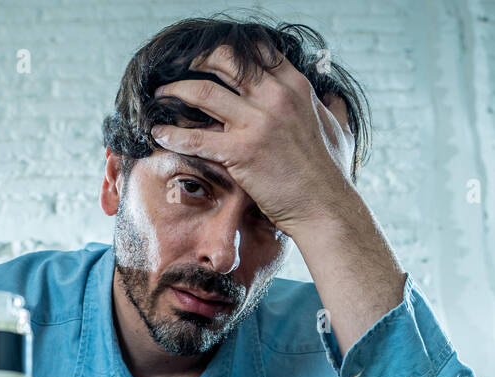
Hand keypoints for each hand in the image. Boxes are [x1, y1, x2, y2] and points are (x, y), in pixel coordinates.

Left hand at [150, 43, 357, 235]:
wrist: (324, 208)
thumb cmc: (330, 174)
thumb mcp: (336, 130)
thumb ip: (329, 108)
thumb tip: (330, 96)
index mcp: (295, 87)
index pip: (257, 52)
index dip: (228, 50)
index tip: (211, 57)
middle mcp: (275, 97)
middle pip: (225, 61)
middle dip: (197, 61)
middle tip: (179, 68)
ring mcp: (257, 124)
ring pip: (203, 92)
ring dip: (175, 91)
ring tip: (161, 95)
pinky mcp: (241, 152)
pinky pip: (196, 138)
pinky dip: (172, 134)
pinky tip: (158, 134)